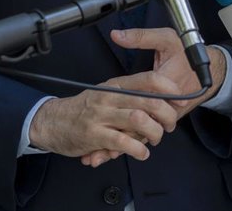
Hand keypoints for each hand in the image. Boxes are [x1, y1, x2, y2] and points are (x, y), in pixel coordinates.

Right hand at [28, 72, 182, 162]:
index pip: (148, 79)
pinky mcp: (94, 136)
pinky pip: (123, 143)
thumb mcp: (107, 93)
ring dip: (154, 133)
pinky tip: (141, 153)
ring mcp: (101, 116)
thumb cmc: (84, 109)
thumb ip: (129, 97)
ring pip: (139, 120)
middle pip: (149, 101)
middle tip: (170, 125)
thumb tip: (160, 102)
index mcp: (116, 85)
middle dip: (167, 115)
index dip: (169, 88)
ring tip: (155, 140)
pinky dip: (138, 150)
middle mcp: (110, 97)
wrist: (52, 121)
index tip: (180, 99)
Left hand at [78, 28, 226, 166]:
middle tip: (99, 147)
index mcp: (163, 85)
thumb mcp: (166, 39)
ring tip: (98, 155)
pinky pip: (144, 134)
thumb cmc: (186, 55)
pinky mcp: (162, 120)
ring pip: (140, 134)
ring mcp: (163, 115)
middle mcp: (164, 105)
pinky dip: (128, 143)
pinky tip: (109, 151)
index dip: (123, 114)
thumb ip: (141, 37)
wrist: (208, 72)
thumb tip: (117, 35)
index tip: (106, 121)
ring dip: (121, 146)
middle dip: (118, 138)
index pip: (142, 103)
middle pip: (139, 125)